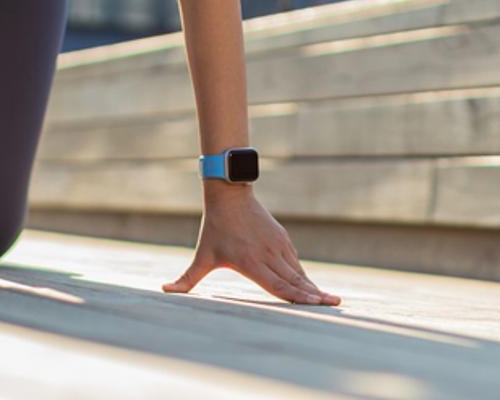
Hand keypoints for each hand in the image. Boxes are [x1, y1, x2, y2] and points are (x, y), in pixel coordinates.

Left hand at [161, 187, 339, 304]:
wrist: (229, 195)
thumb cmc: (215, 228)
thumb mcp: (202, 256)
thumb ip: (186, 279)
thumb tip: (164, 292)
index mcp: (252, 263)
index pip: (279, 285)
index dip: (298, 297)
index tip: (317, 304)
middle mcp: (269, 255)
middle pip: (295, 280)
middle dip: (315, 295)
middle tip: (335, 304)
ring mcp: (278, 245)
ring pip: (298, 271)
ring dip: (312, 286)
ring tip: (330, 299)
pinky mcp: (282, 239)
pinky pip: (295, 261)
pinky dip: (304, 275)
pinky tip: (311, 285)